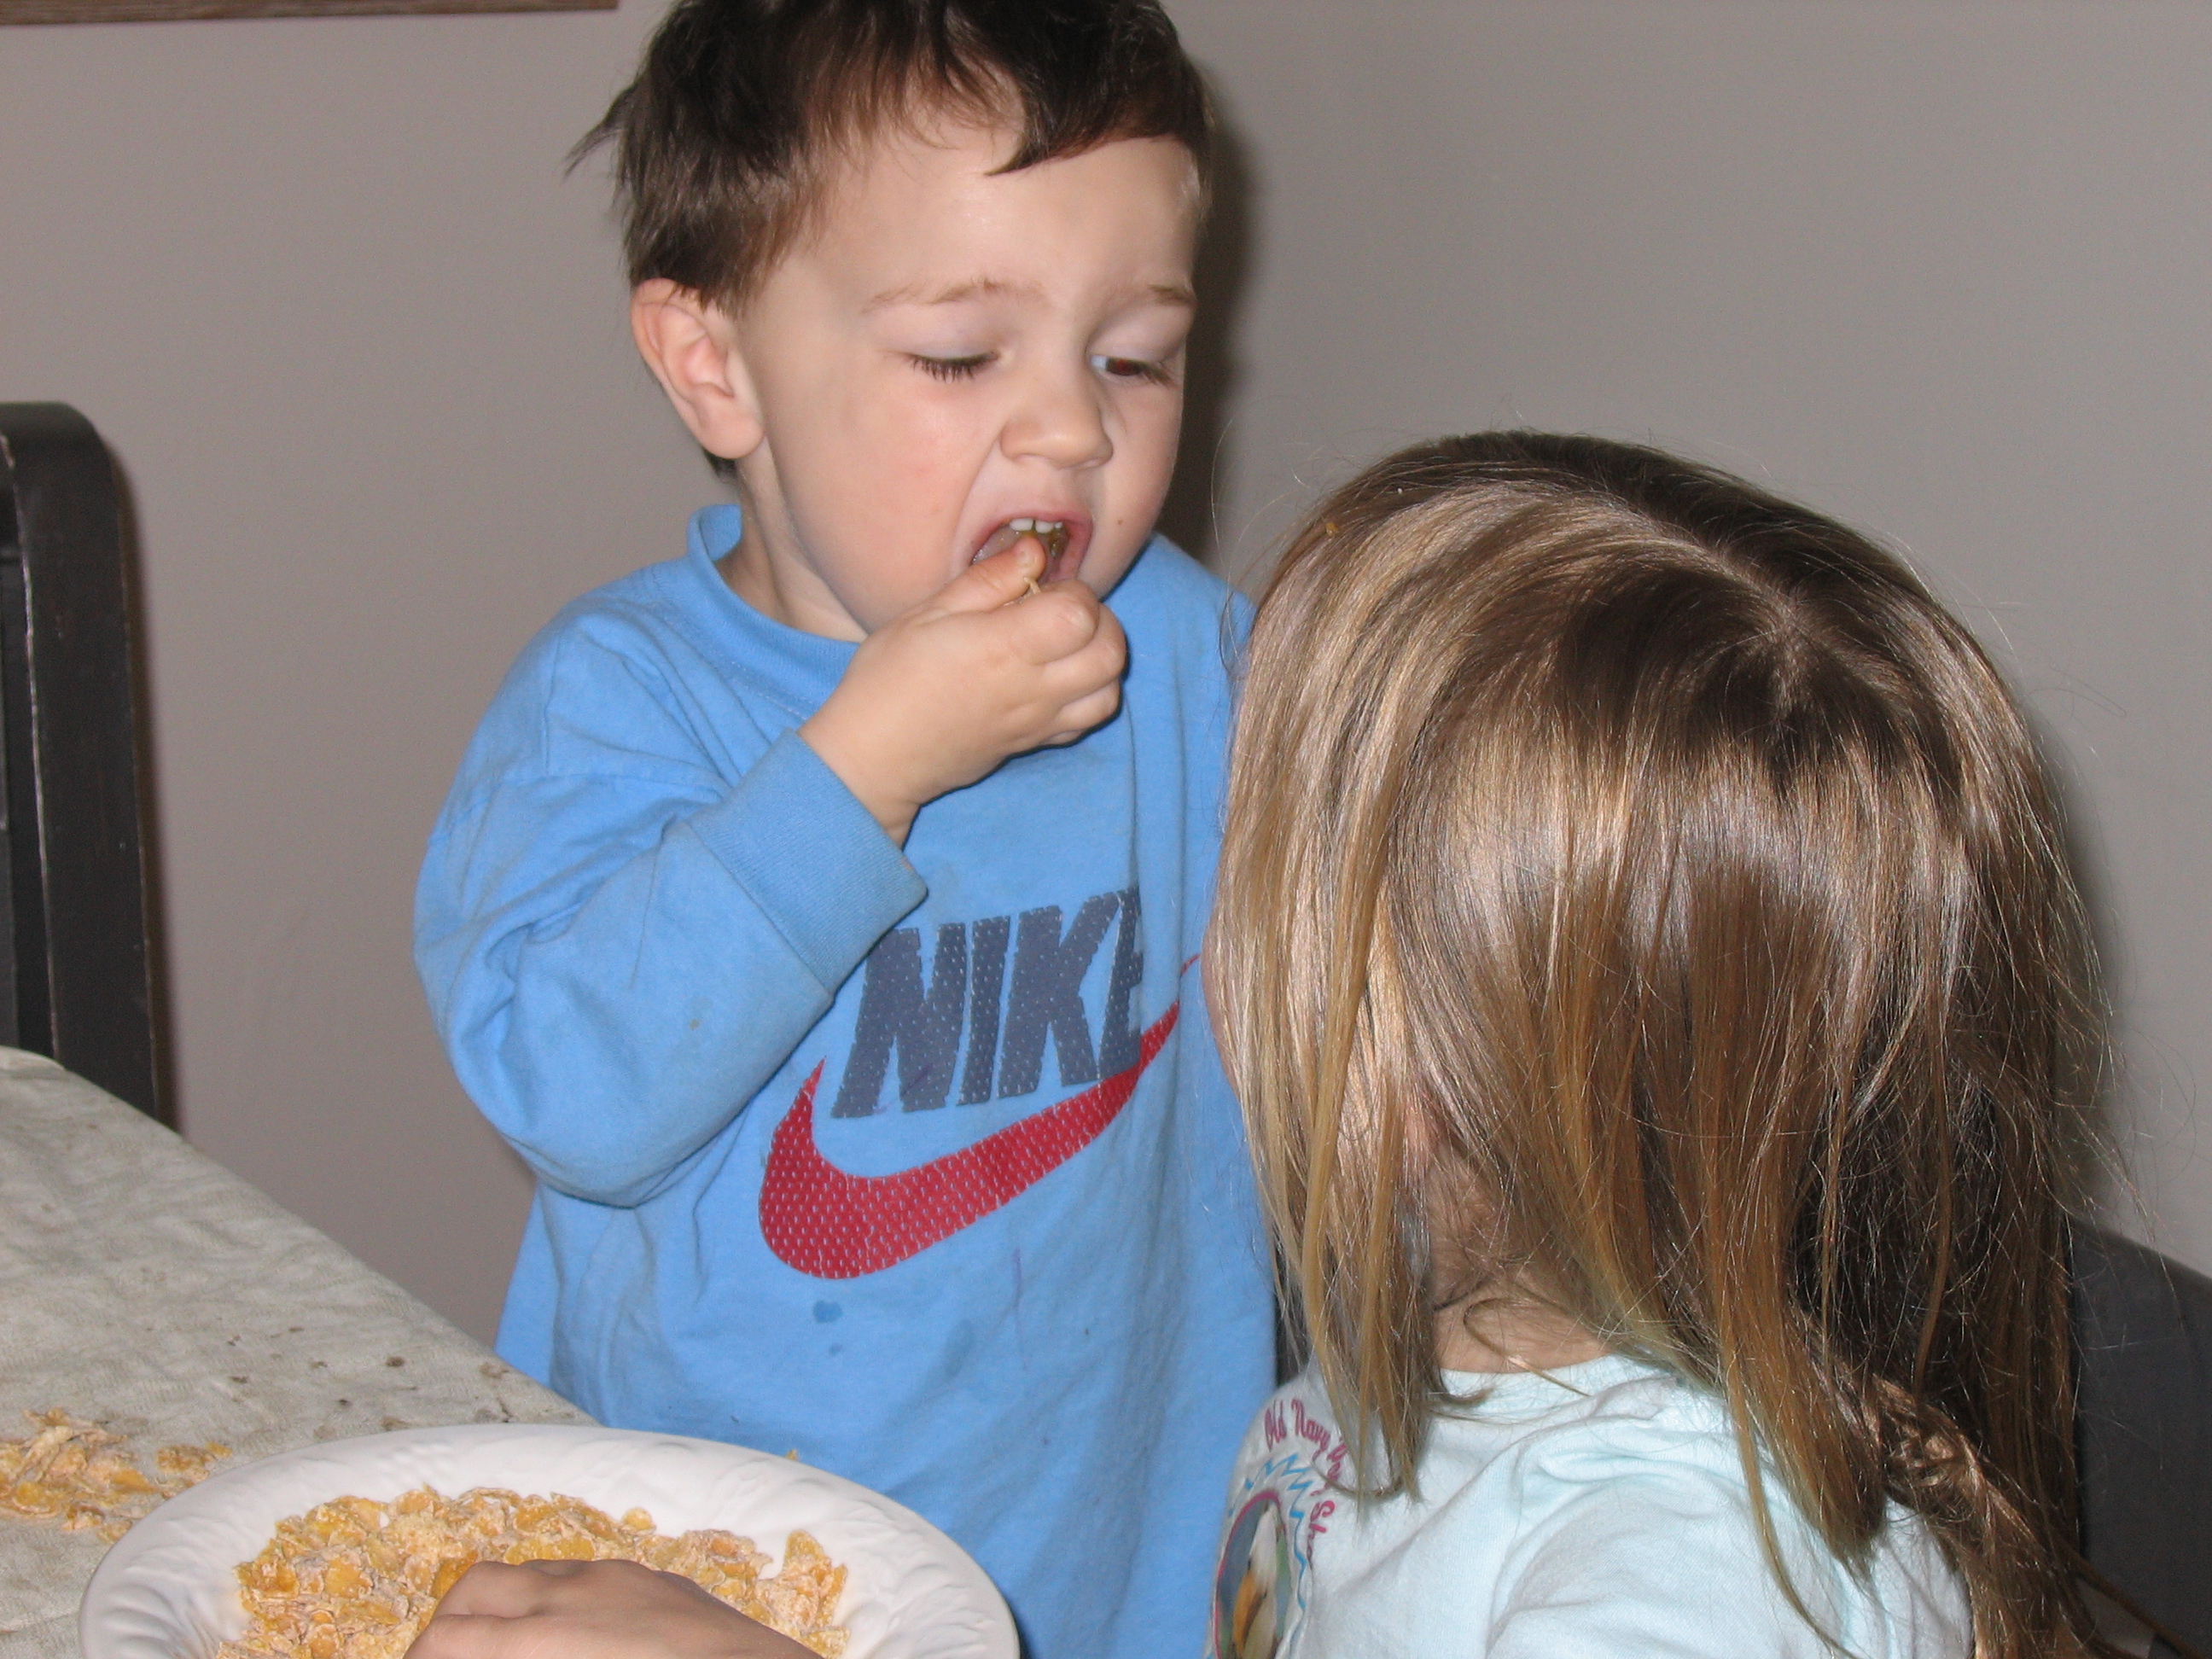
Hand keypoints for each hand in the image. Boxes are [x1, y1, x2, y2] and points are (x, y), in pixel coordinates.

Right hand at [404, 1559, 817, 1658]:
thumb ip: (513, 1657)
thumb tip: (483, 1648)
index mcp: (541, 1643)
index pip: (444, 1641)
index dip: (418, 1658)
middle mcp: (569, 1596)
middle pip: (471, 1588)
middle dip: (444, 1626)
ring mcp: (613, 1577)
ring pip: (525, 1572)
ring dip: (495, 1607)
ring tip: (494, 1649)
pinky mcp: (649, 1576)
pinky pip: (576, 1573)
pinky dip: (547, 1599)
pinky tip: (559, 1636)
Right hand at [799, 537, 1126, 843]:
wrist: (874, 757)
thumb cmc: (889, 679)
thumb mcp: (926, 613)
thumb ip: (988, 580)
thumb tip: (1033, 551)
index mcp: (1005, 648)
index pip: (1080, 614)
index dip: (1073, 591)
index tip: (1042, 586)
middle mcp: (1032, 688)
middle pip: (1110, 653)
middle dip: (1100, 620)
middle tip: (1062, 609)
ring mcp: (1038, 721)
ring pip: (1109, 691)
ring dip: (1101, 659)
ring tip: (1065, 643)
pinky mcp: (1034, 742)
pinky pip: (1088, 720)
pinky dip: (1090, 694)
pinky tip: (1059, 677)